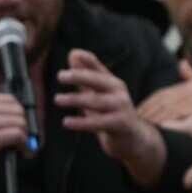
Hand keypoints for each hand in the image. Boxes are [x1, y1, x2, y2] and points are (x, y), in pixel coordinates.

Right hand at [0, 93, 27, 192]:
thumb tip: (21, 120)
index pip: (11, 100)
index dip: (19, 114)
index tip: (21, 125)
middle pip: (19, 111)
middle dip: (24, 126)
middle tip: (23, 138)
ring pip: (21, 123)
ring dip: (24, 137)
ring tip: (20, 146)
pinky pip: (18, 136)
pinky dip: (23, 145)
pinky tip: (21, 152)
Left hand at [57, 48, 165, 187]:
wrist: (133, 139)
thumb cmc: (112, 114)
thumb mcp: (100, 94)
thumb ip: (86, 76)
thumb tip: (73, 54)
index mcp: (113, 83)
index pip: (99, 68)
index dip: (88, 60)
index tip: (73, 54)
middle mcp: (119, 92)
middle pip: (98, 81)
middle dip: (80, 76)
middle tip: (60, 76)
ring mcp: (121, 108)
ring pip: (96, 101)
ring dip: (75, 99)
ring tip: (57, 99)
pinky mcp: (120, 124)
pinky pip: (98, 122)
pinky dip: (81, 122)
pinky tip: (66, 122)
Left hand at [137, 60, 191, 132]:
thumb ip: (191, 75)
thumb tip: (181, 62)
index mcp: (188, 86)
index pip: (161, 95)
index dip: (147, 104)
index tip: (136, 114)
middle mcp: (190, 90)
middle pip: (161, 101)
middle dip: (146, 111)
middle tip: (133, 121)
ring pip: (167, 108)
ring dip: (153, 117)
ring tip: (142, 127)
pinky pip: (178, 114)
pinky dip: (166, 121)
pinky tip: (157, 130)